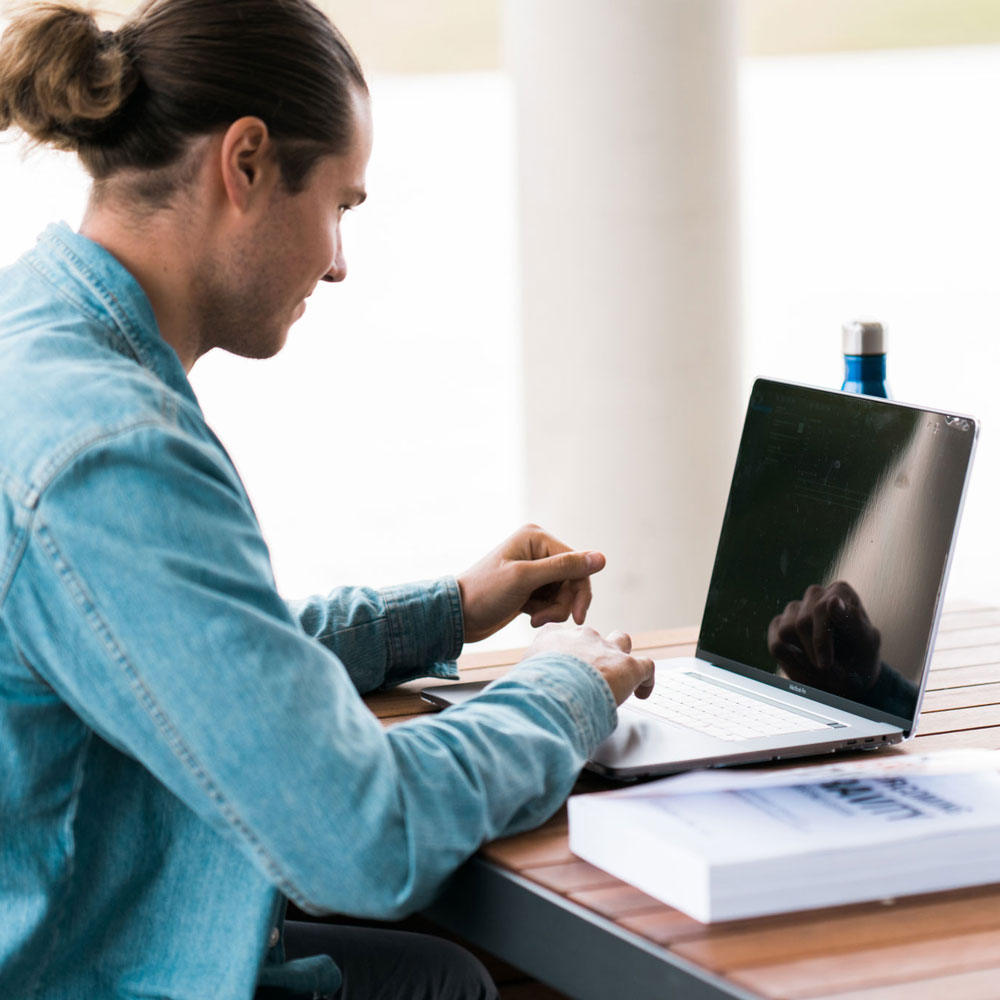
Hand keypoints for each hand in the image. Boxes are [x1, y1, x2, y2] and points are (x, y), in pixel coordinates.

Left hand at [457, 524, 605, 642]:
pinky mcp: (531, 586)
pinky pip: (554, 600)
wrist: (458, 616)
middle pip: (573, 579)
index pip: (577, 563)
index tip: (576, 617)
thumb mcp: (525, 579)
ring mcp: (535, 568)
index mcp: (537, 537)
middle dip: (563, 603)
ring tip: (534, 619)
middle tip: (544, 619)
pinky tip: (529, 617)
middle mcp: (538, 549)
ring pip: (565, 592)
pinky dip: (546, 611)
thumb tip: (602, 558)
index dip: (580, 590)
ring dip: (554, 610)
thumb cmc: (485, 593)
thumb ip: (564, 568)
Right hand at [525, 625, 655, 704]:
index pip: (555, 632)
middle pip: (591, 635)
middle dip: (591, 650)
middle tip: (588, 674)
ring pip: (621, 641)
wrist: (555, 691)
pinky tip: (643, 694)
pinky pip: (646, 667)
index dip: (560, 647)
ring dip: (620, 656)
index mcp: (552, 638)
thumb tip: (504, 698)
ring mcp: (607, 649)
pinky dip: (647, 681)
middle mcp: (581, 637)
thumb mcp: (520, 677)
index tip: (559, 660)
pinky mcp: (629, 666)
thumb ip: (521, 679)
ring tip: (618, 674)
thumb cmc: (533, 687)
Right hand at [767, 581, 881, 698]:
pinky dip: (792, 662)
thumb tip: (833, 601)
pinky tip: (808, 666)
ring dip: (805, 658)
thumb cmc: (861, 656)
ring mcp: (795, 609)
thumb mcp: (866, 643)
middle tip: (827, 672)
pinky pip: (777, 644)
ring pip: (787, 631)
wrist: (848, 678)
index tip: (826, 664)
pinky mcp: (779, 625)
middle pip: (802, 622)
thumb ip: (852, 621)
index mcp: (840, 592)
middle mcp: (815, 595)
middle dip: (814, 653)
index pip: (822, 608)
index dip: (822, 639)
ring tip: (822, 669)